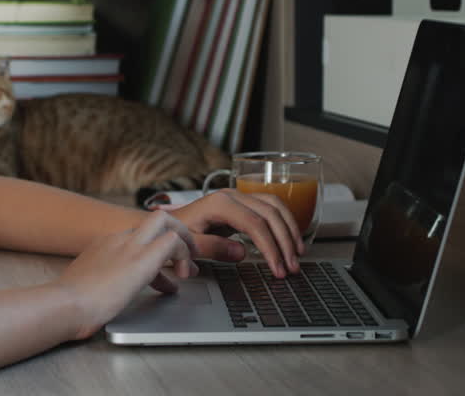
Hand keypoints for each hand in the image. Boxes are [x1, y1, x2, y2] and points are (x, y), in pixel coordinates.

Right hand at [54, 210, 198, 340]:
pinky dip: (183, 255)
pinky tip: (181, 276)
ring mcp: (130, 246)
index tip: (159, 275)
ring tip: (189, 267)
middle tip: (185, 256)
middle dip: (175, 233)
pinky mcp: (143, 258)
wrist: (67, 304)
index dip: (151, 253)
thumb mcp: (83, 287)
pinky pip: (173, 241)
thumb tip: (100, 296)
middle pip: (153, 219)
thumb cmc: (69, 303)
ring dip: (183, 241)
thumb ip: (95, 285)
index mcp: (102, 245)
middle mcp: (117, 239)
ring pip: (165, 221)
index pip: (135, 239)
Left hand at [157, 189, 305, 278]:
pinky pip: (270, 208)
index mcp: (220, 203)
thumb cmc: (175, 233)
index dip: (270, 247)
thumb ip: (213, 248)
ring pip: (275, 207)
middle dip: (285, 242)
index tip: (277, 268)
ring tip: (298, 255)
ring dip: (289, 230)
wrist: (166, 223)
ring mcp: (239, 197)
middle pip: (270, 214)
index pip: (255, 224)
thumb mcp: (188, 244)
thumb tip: (242, 252)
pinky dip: (284, 223)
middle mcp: (232, 195)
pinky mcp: (242, 204)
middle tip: (292, 267)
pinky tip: (290, 240)